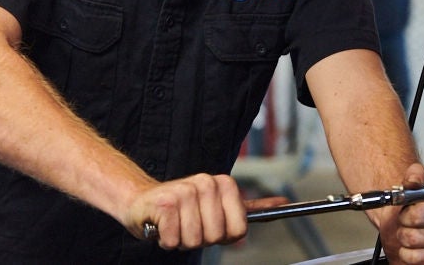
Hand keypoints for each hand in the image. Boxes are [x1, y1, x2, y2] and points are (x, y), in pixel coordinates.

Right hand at [124, 173, 248, 249]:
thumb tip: (281, 204)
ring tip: (175, 225)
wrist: (141, 202)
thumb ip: (249, 208)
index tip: (209, 225)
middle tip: (188, 225)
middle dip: (200, 239)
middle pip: (216, 236)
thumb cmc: (181, 209)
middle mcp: (206, 183)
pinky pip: (174, 240)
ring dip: (181, 240)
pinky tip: (162, 226)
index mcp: (224, 183)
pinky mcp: (165, 204)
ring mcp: (185, 191)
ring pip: (194, 240)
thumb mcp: (218, 206)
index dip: (223, 236)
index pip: (239, 230)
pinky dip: (166, 241)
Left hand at [379, 163, 423, 263]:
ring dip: (405, 246)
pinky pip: (419, 262)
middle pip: (414, 236)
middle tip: (407, 228)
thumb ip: (414, 177)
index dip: (404, 215)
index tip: (406, 214)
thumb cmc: (415, 214)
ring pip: (415, 252)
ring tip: (410, 239)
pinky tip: (415, 251)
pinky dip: (409, 258)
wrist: (417, 235)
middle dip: (403, 232)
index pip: (418, 215)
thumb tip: (414, 180)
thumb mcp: (412, 192)